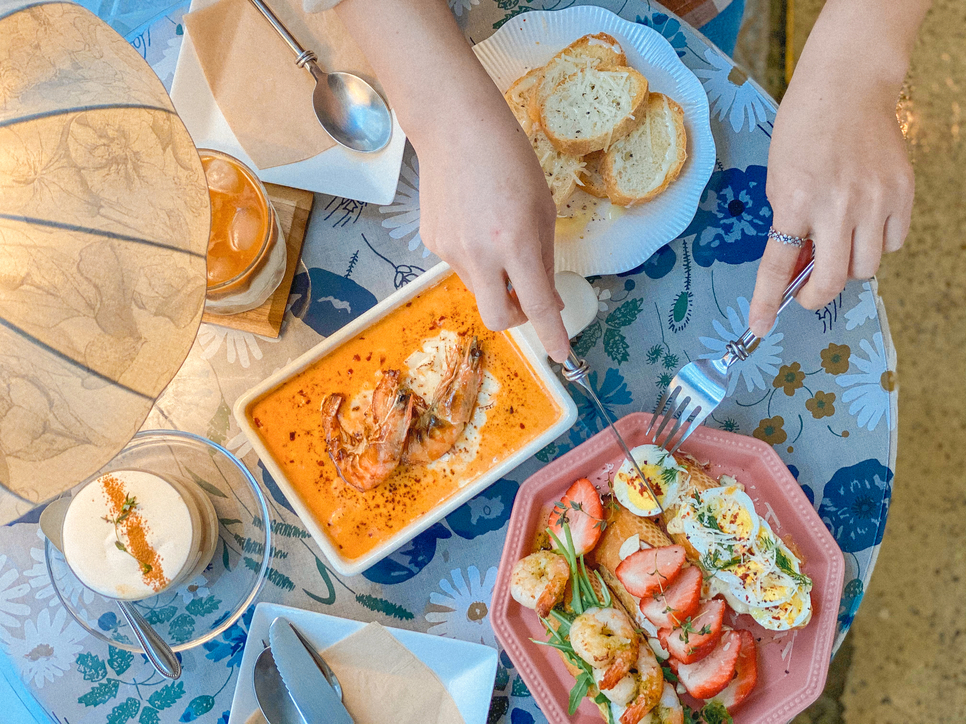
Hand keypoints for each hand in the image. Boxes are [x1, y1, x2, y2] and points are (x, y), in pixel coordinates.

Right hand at [414, 103, 569, 361]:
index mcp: (516, 243)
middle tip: (526, 299)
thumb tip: (546, 298)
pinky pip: (460, 266)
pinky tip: (474, 221)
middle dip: (516, 318)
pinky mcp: (431, 242)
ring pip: (480, 289)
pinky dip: (475, 258)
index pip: (536, 306)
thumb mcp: (542, 207)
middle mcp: (480, 254)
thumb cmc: (510, 159)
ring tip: (497, 237)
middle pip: (497, 317)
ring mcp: (450, 250)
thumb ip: (545, 258)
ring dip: (496, 280)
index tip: (561, 354)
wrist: (454, 128)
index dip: (552, 334)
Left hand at [748, 24, 914, 335]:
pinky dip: (877, 243)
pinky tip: (864, 222)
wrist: (849, 88)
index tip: (759, 326)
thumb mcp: (779, 179)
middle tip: (808, 290)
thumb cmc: (803, 131)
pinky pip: (894, 243)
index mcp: (796, 200)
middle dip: (816, 294)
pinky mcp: (903, 193)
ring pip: (867, 267)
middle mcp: (838, 205)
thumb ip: (788, 225)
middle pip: (834, 280)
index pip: (778, 265)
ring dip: (849, 266)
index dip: (767, 301)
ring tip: (838, 242)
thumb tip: (794, 270)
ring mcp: (875, 200)